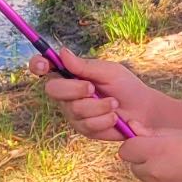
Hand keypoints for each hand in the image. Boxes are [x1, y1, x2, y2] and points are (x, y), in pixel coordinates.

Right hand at [28, 49, 146, 142]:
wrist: (144, 112)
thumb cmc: (126, 86)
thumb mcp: (108, 71)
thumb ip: (84, 66)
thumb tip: (62, 52)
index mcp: (70, 74)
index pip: (45, 67)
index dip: (38, 64)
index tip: (43, 64)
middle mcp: (67, 94)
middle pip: (53, 90)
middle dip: (74, 89)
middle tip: (93, 88)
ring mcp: (73, 113)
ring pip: (74, 109)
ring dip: (98, 106)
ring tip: (114, 103)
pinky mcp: (84, 129)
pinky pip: (87, 125)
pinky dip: (104, 120)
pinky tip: (115, 118)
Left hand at [118, 129, 181, 181]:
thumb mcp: (181, 135)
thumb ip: (152, 133)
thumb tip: (131, 127)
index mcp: (155, 152)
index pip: (125, 150)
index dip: (135, 146)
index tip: (147, 144)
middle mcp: (152, 173)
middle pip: (134, 166)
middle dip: (145, 161)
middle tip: (169, 157)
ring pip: (147, 180)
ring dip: (156, 175)